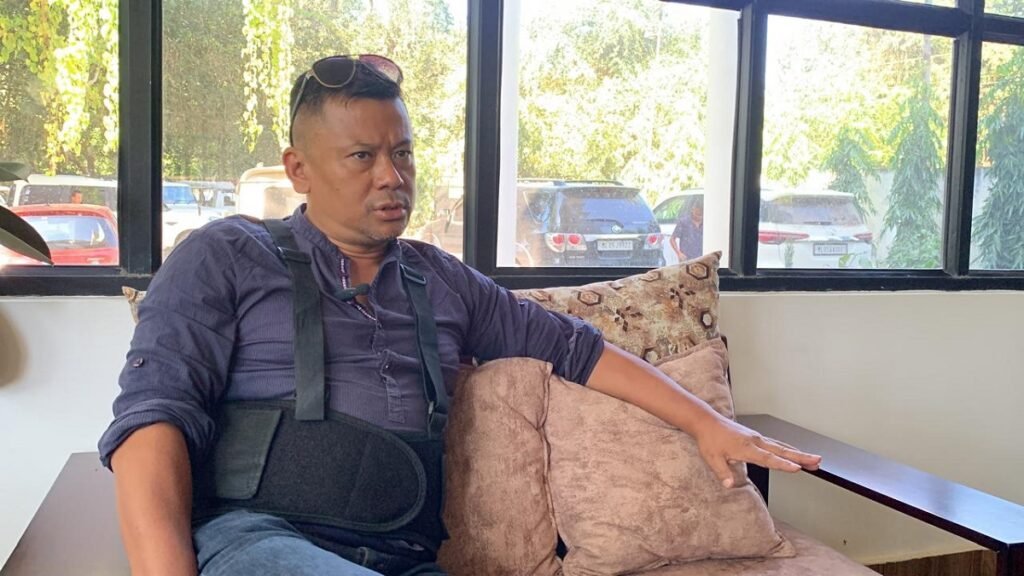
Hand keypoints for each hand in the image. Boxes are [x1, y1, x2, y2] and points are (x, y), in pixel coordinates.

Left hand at [694, 416, 820, 487]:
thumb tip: (729, 485)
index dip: (782, 464)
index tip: (797, 468)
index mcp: (745, 448)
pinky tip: (795, 453)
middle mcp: (755, 441)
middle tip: (817, 461)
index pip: (767, 458)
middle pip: (781, 450)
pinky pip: (776, 444)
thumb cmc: (709, 440)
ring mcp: (757, 438)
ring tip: (814, 460)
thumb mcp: (712, 458)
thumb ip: (722, 472)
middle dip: (800, 456)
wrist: (706, 422)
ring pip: (781, 446)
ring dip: (798, 453)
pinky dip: (788, 448)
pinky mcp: (756, 437)